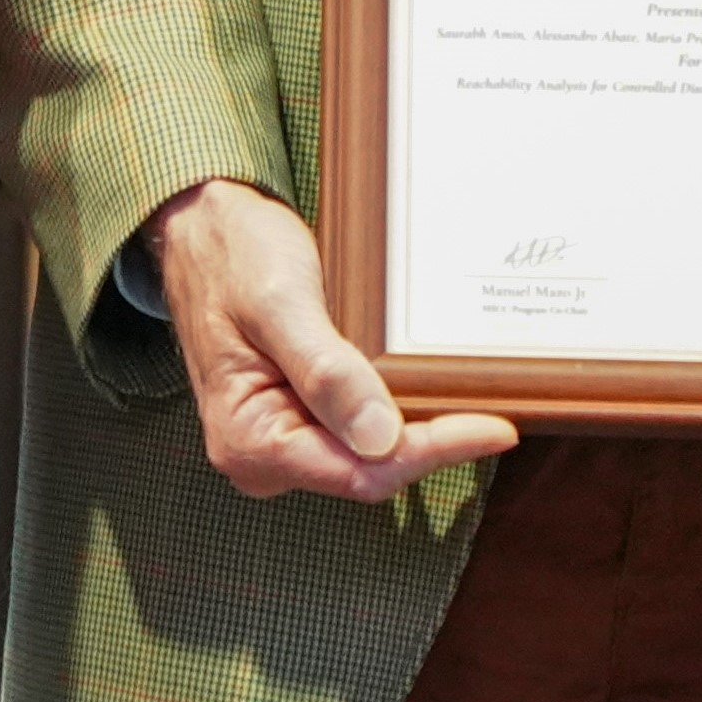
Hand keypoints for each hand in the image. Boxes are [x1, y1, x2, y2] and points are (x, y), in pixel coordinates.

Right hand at [153, 178, 517, 504]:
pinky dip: (399, 410)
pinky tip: (433, 388)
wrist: (204, 229)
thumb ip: (326, 372)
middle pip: (371, 470)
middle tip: (497, 413)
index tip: (492, 430)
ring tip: (476, 401)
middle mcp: (263, 454)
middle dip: (432, 443)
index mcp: (249, 442)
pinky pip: (360, 427)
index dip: (432, 452)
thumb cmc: (233, 256)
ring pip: (371, 453)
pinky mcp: (300, 414)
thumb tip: (380, 438)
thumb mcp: (281, 304)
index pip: (360, 472)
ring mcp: (283, 436)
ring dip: (421, 428)